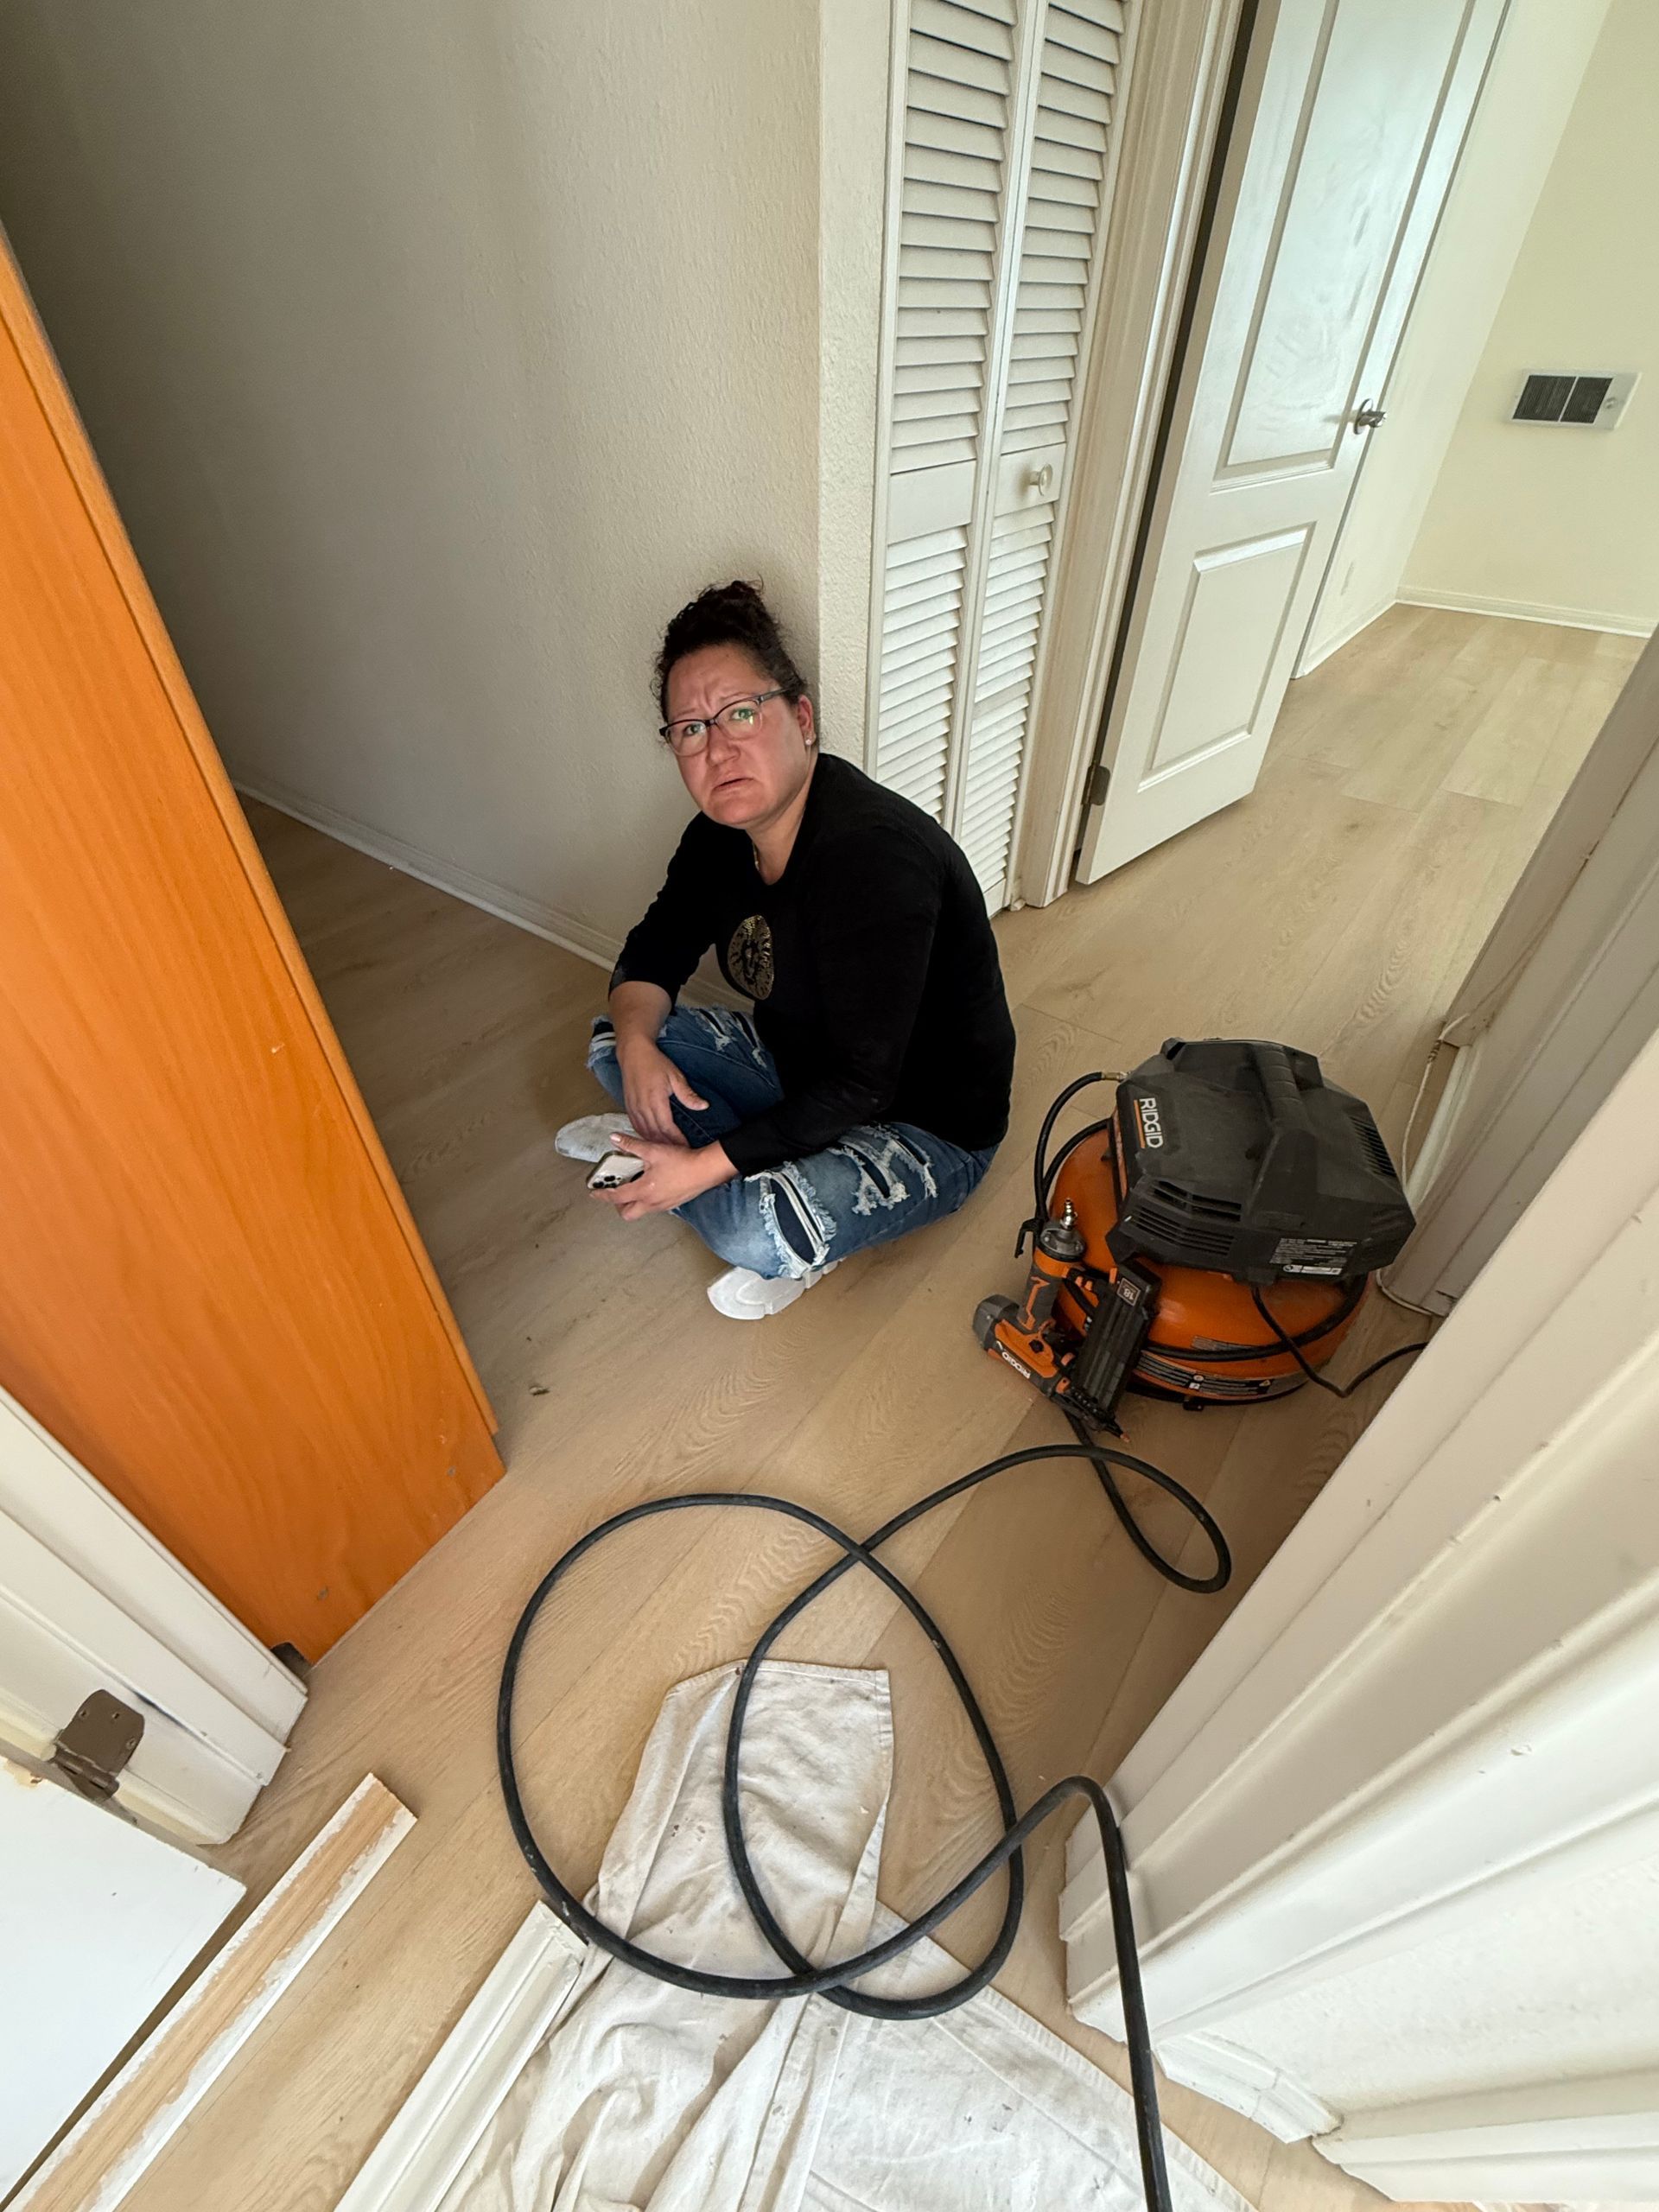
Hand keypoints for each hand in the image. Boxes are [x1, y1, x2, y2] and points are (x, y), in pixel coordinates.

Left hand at [593, 1134, 735, 1219]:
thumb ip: (631, 1145)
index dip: (602, 1194)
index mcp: (644, 1191)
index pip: (616, 1197)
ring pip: (641, 1210)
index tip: (594, 1193)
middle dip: (618, 1205)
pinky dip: (646, 1199)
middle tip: (615, 1192)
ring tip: (633, 1185)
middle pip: (627, 1213)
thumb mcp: (653, 1150)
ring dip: (633, 1202)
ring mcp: (663, 1206)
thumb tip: (615, 1139)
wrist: (706, 1170)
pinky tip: (651, 1185)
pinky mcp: (673, 1204)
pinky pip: (653, 1207)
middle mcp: (652, 1203)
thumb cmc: (682, 1161)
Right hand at [616, 1037, 708, 1145]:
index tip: (685, 1147)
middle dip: (667, 1146)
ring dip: (656, 1143)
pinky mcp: (628, 1108)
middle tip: (679, 1154)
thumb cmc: (655, 1063)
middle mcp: (642, 1107)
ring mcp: (634, 1108)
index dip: (676, 1140)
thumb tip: (703, 1106)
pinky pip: (636, 1127)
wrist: (633, 1054)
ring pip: (644, 1133)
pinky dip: (645, 1136)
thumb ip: (688, 1095)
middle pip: (655, 1134)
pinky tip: (652, 1140)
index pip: (667, 1128)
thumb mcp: (675, 1077)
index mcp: (655, 1101)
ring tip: (667, 1151)